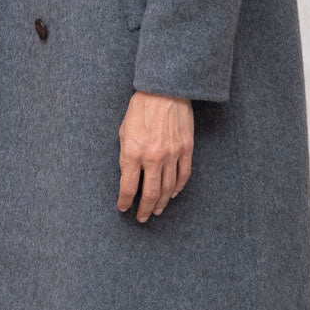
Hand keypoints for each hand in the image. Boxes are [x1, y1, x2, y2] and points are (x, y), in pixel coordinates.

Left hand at [117, 90, 193, 221]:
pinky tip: (172, 193)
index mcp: (133, 153)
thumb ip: (126, 155)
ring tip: (156, 210)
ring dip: (161, 202)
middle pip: (149, 194)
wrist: (165, 90)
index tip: (123, 208)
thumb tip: (128, 175)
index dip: (124, 202)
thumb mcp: (123, 131)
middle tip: (142, 218)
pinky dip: (178, 188)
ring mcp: (172, 155)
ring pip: (167, 188)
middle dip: (144, 209)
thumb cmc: (141, 108)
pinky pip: (183, 175)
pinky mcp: (186, 149)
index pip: (127, 187)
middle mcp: (153, 158)